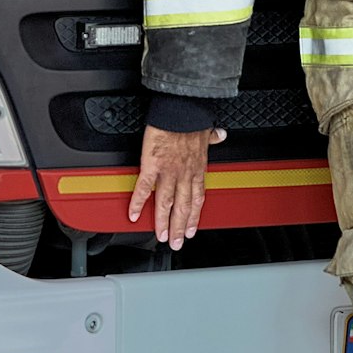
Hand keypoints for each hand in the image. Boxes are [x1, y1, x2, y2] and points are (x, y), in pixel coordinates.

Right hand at [129, 124, 226, 249]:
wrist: (180, 109)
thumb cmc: (191, 118)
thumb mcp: (207, 129)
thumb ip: (212, 137)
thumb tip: (220, 135)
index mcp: (197, 167)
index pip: (197, 198)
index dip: (195, 216)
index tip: (192, 229)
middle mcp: (184, 173)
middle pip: (183, 207)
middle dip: (180, 228)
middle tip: (176, 243)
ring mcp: (168, 171)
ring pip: (166, 203)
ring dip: (163, 222)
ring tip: (160, 236)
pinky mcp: (152, 165)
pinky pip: (144, 188)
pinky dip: (138, 203)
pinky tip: (133, 214)